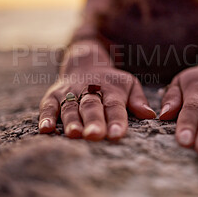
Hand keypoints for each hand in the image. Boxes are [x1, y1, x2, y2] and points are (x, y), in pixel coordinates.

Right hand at [38, 65, 155, 140]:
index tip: (117, 135)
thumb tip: (151, 115)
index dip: (116, 121)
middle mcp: (89, 91)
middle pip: (92, 107)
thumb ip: (138, 100)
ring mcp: (70, 93)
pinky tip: (45, 129)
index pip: (114, 107)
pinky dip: (46, 117)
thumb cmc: (111, 82)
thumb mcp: (129, 84)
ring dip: (71, 121)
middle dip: (93, 121)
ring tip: (74, 134)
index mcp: (111, 90)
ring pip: (71, 108)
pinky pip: (48, 106)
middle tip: (95, 135)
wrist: (85, 63)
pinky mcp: (53, 96)